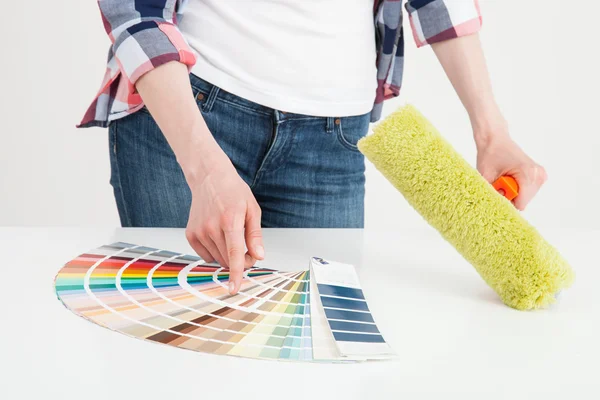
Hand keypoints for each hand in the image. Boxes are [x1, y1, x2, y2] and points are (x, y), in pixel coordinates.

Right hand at [185, 159, 264, 294]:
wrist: (209, 178)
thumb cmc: (233, 192)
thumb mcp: (252, 209)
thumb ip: (255, 235)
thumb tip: (259, 256)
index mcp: (230, 221)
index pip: (234, 253)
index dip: (236, 273)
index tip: (234, 288)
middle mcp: (211, 228)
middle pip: (228, 260)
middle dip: (241, 260)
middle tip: (248, 248)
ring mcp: (199, 231)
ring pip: (217, 259)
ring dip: (227, 256)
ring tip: (232, 236)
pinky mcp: (190, 234)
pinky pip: (206, 255)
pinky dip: (215, 251)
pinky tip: (218, 235)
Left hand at [474, 118, 546, 210]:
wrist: (495, 139)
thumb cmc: (490, 154)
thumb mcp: (486, 176)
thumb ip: (492, 193)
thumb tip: (494, 208)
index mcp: (527, 173)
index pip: (521, 203)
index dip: (507, 203)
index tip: (497, 194)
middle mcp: (538, 174)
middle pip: (523, 201)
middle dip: (509, 196)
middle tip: (499, 182)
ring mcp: (540, 175)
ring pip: (525, 197)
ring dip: (513, 192)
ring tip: (504, 178)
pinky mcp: (539, 175)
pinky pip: (527, 191)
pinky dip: (517, 189)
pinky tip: (510, 178)